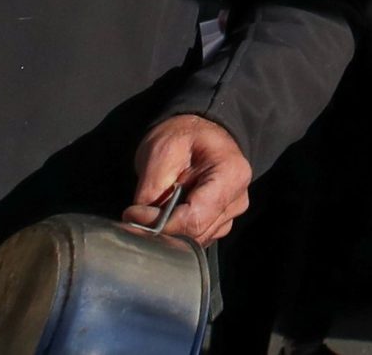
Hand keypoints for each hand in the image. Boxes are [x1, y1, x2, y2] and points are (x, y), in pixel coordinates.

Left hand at [123, 115, 250, 243]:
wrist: (198, 131)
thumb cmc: (183, 136)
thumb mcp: (162, 151)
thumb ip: (152, 190)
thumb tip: (140, 224)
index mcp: (231, 175)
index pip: (194, 219)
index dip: (160, 224)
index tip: (134, 213)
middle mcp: (237, 197)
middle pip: (196, 233)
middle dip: (162, 228)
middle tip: (136, 212)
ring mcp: (232, 211)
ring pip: (196, 240)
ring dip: (170, 230)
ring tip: (155, 206)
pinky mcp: (223, 219)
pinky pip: (197, 237)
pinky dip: (178, 230)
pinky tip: (169, 211)